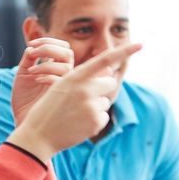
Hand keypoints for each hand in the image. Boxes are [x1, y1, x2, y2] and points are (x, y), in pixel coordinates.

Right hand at [8, 43, 141, 162]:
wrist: (38, 135)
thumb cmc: (49, 108)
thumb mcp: (62, 86)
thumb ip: (84, 79)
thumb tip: (110, 75)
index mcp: (75, 76)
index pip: (104, 59)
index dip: (124, 51)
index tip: (140, 45)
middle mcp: (85, 88)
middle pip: (110, 83)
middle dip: (103, 90)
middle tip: (85, 99)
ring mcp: (91, 105)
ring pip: (106, 101)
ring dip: (96, 107)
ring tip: (77, 113)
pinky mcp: (96, 121)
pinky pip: (105, 116)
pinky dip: (95, 120)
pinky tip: (80, 124)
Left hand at [12, 38, 73, 125]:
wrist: (23, 122)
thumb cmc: (24, 100)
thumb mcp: (24, 74)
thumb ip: (30, 59)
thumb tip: (32, 47)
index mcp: (57, 68)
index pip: (62, 47)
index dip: (48, 41)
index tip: (31, 45)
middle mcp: (64, 76)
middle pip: (68, 53)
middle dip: (49, 48)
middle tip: (33, 54)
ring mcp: (65, 86)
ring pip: (67, 65)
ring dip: (47, 63)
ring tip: (31, 71)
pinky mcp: (63, 96)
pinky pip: (62, 80)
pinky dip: (47, 75)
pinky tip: (35, 80)